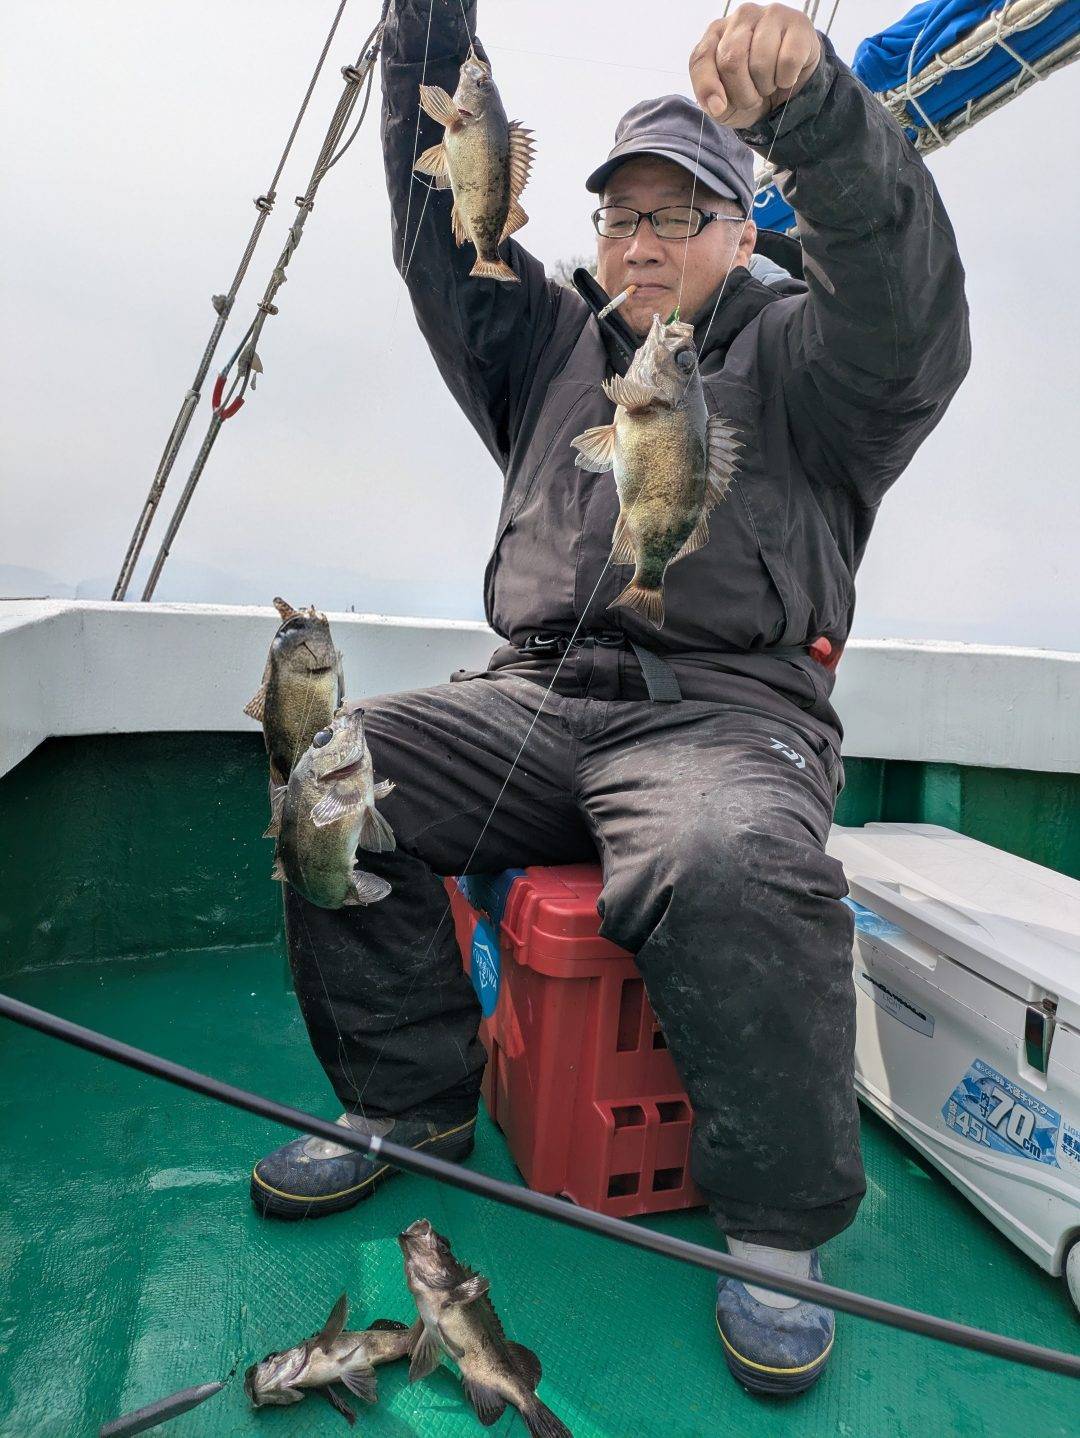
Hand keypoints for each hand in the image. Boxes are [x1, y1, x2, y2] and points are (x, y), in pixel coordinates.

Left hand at [690, 4, 820, 128]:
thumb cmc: (752, 88)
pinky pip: (788, 61)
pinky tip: (787, 75)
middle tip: (752, 98)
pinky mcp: (798, 23)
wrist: (789, 87)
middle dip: (742, 92)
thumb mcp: (725, 101)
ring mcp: (771, 15)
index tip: (719, 107)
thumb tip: (717, 105)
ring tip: (769, 83)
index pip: (701, 58)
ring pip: (761, 62)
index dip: (708, 87)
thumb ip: (711, 100)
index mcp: (716, 32)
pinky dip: (787, 78)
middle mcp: (742, 16)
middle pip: (731, 61)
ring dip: (766, 86)